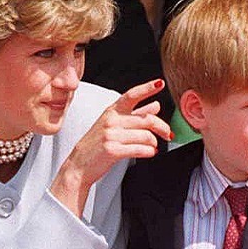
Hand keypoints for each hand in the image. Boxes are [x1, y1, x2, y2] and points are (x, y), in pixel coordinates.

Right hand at [50, 79, 171, 215]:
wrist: (79, 165)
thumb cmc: (96, 145)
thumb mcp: (112, 125)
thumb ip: (134, 115)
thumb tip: (155, 106)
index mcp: (112, 111)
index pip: (132, 95)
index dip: (147, 88)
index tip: (160, 84)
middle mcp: (111, 120)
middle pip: (147, 119)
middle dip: (163, 127)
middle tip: (168, 134)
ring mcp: (111, 135)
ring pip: (146, 136)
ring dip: (154, 143)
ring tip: (154, 147)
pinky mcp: (113, 150)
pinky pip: (140, 149)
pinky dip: (149, 152)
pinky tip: (150, 153)